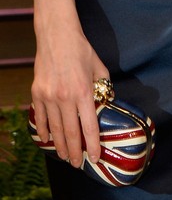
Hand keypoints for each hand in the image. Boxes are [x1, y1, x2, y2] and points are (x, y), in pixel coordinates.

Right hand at [31, 30, 109, 166]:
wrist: (57, 36)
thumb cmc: (81, 50)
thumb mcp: (99, 67)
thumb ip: (104, 86)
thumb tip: (107, 101)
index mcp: (84, 92)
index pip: (89, 126)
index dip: (92, 145)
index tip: (95, 158)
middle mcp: (65, 98)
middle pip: (70, 133)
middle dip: (75, 151)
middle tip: (77, 164)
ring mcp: (49, 97)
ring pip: (55, 129)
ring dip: (60, 145)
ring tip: (65, 156)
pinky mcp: (37, 94)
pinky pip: (41, 118)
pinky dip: (44, 131)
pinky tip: (47, 140)